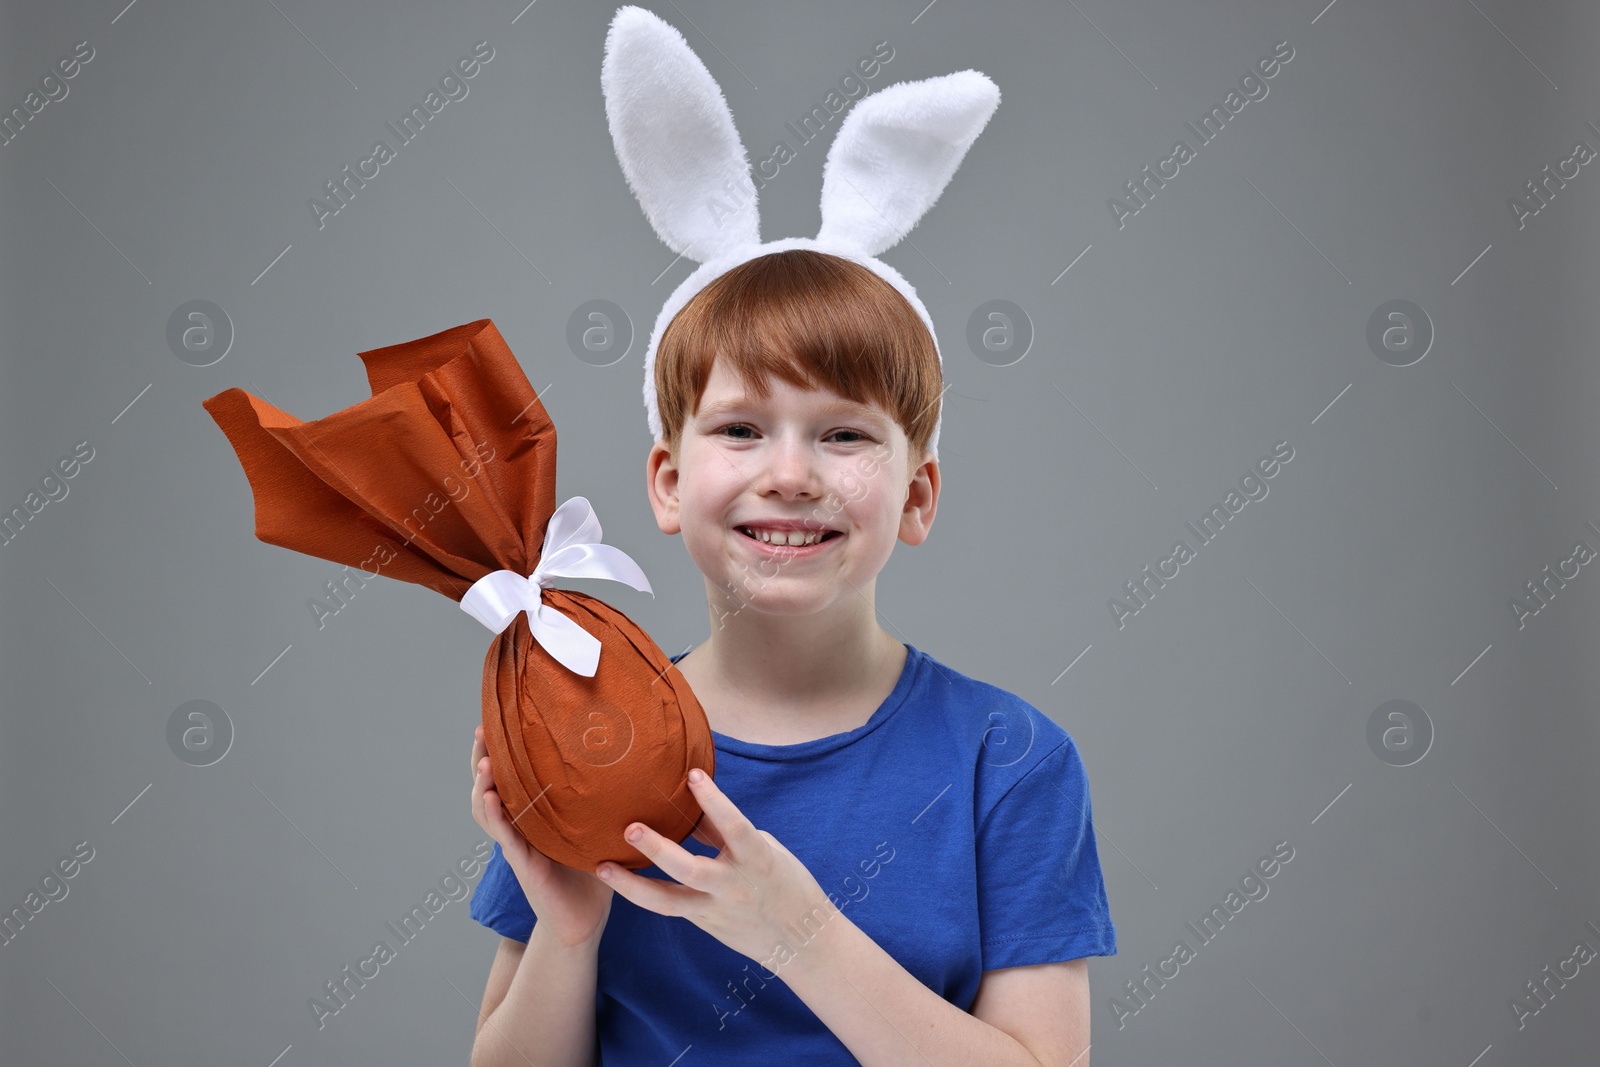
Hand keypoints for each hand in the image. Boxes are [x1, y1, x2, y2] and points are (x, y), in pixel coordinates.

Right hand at [471, 725, 613, 948]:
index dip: (501, 750)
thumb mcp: (599, 826)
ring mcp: (517, 845)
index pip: (510, 776)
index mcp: (534, 814)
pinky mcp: (523, 864)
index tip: (498, 720)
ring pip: (488, 810)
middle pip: (489, 786)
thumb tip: (637, 758)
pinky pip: (505, 838)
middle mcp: (520, 826)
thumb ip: (607, 798)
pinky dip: (496, 817)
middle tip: (480, 730)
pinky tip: (493, 799)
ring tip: (484, 761)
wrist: (585, 919)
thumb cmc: (594, 871)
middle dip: (481, 758)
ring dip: (483, 785)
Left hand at [595, 768, 836, 966]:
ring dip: (632, 885)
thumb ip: (728, 833)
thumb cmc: (784, 883)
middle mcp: (733, 887)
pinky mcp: (703, 923)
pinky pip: (668, 907)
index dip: (714, 800)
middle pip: (691, 870)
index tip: (693, 774)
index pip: (735, 826)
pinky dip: (642, 892)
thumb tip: (694, 805)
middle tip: (630, 828)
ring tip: (603, 867)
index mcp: (757, 860)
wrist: (800, 940)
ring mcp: (715, 910)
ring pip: (668, 902)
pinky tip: (617, 878)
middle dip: (658, 849)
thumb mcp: (765, 850)